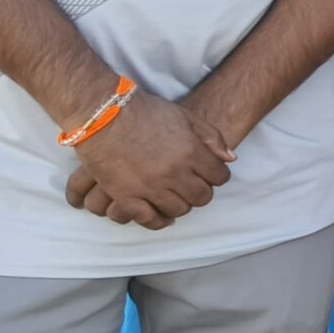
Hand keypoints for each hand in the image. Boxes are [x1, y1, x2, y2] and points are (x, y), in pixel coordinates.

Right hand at [65, 90, 232, 228]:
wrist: (103, 114)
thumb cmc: (145, 112)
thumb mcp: (185, 117)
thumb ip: (211, 137)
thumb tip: (231, 159)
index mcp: (190, 152)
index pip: (219, 176)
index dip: (216, 175)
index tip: (209, 174)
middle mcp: (173, 172)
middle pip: (201, 196)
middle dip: (201, 192)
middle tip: (192, 186)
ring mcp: (149, 187)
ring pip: (179, 209)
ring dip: (181, 205)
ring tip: (175, 196)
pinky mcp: (126, 196)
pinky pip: (149, 219)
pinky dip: (158, 220)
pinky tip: (161, 214)